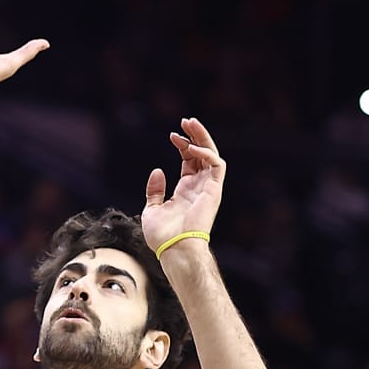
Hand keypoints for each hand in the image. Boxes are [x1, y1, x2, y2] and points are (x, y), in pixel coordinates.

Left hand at [141, 117, 225, 252]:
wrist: (173, 248)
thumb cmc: (162, 235)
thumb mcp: (151, 209)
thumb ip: (154, 190)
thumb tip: (157, 171)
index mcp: (186, 190)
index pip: (190, 161)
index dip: (183, 146)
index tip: (172, 135)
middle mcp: (199, 187)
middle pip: (203, 154)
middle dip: (196, 136)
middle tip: (186, 120)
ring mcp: (208, 188)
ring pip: (212, 155)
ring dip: (203, 138)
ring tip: (190, 124)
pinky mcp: (214, 190)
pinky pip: (217, 165)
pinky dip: (206, 153)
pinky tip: (191, 147)